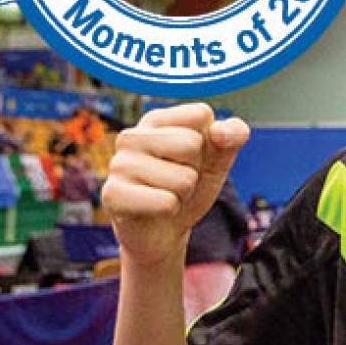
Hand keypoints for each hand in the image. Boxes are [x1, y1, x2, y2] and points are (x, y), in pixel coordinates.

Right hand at [103, 103, 249, 266]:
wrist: (165, 230)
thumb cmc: (190, 186)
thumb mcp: (219, 159)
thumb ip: (233, 136)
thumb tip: (222, 130)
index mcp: (156, 120)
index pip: (201, 114)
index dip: (209, 142)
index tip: (191, 157)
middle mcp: (131, 136)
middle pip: (191, 144)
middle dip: (195, 170)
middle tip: (178, 181)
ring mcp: (118, 164)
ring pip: (183, 178)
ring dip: (183, 194)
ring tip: (166, 194)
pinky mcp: (113, 194)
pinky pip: (166, 202)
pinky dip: (171, 210)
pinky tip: (154, 210)